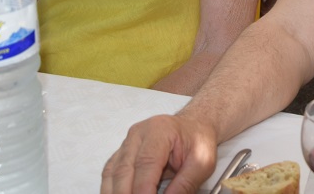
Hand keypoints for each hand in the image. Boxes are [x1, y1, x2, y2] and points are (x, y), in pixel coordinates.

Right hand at [100, 113, 217, 193]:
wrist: (193, 126)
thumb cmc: (197, 140)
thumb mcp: (202, 163)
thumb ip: (185, 185)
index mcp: (159, 131)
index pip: (145, 164)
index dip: (143, 191)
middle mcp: (138, 135)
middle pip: (123, 171)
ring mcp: (127, 143)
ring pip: (112, 174)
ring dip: (116, 193)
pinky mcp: (122, 154)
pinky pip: (110, 174)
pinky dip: (112, 190)